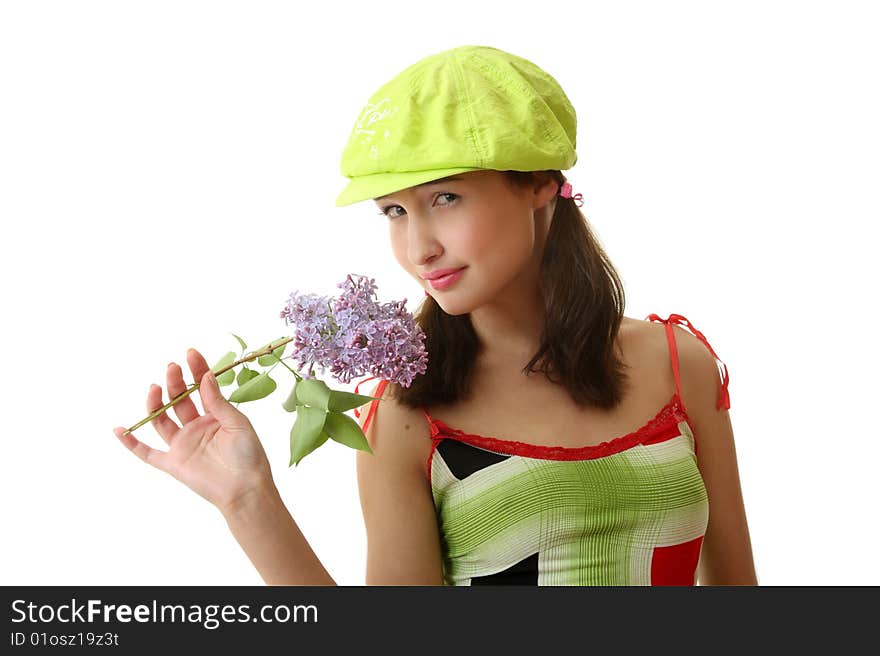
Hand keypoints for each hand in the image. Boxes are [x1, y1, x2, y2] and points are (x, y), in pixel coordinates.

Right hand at [113, 347, 273, 514]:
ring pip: (161, 420)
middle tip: (172, 367)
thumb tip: (205, 377)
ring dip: (155, 403)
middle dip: (175, 383)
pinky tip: (119, 429)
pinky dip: (131, 442)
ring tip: (154, 387)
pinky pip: (147, 453)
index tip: (190, 353)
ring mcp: (182, 444)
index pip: (201, 388)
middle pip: (179, 400)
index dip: (196, 370)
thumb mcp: (237, 423)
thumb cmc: (249, 455)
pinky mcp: (172, 463)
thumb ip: (217, 401)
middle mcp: (196, 427)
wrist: (245, 489)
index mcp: (215, 416)